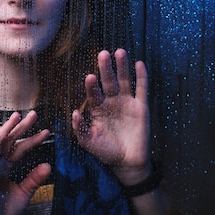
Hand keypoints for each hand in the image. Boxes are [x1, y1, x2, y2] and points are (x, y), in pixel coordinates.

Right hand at [0, 111, 51, 214]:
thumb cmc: (2, 213)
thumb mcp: (24, 193)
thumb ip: (34, 179)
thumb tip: (48, 165)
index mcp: (4, 169)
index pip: (19, 150)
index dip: (32, 140)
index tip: (47, 132)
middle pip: (9, 141)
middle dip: (21, 127)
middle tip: (34, 114)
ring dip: (7, 129)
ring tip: (17, 116)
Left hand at [72, 49, 150, 184]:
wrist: (126, 162)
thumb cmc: (105, 151)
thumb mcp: (88, 141)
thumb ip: (80, 128)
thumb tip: (74, 112)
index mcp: (97, 109)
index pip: (93, 93)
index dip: (92, 86)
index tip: (90, 77)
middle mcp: (111, 102)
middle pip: (108, 82)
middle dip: (105, 69)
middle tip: (102, 54)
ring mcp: (126, 103)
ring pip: (124, 81)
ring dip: (122, 67)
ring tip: (119, 52)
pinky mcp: (141, 107)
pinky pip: (141, 89)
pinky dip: (141, 77)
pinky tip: (138, 64)